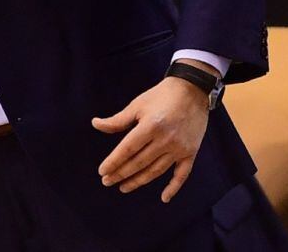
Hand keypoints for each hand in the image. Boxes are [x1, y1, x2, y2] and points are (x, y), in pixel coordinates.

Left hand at [91, 69, 210, 202]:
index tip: (102, 171)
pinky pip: (182, 174)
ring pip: (156, 170)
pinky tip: (164, 198)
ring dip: (139, 181)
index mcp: (151, 126)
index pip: (128, 149)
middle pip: (140, 162)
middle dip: (121, 173)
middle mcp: (165, 139)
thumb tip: (95, 124)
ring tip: (124, 187)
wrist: (191, 90)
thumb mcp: (137, 105)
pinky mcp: (191, 152)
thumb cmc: (160, 96)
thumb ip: (118, 120)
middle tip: (107, 181)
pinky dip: (174, 187)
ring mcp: (180, 148)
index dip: (114, 162)